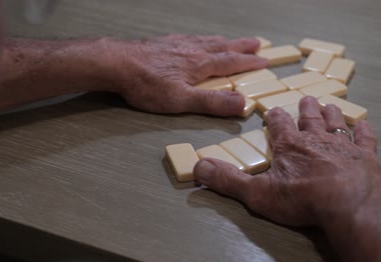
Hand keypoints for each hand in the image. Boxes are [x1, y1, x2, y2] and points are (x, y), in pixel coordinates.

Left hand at [102, 34, 268, 115]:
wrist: (116, 63)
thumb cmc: (146, 84)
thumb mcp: (182, 100)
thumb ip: (212, 103)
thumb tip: (242, 104)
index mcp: (200, 65)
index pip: (231, 62)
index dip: (249, 62)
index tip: (264, 60)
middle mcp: (192, 50)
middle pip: (222, 46)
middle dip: (241, 46)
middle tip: (256, 43)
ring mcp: (176, 45)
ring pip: (206, 40)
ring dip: (223, 41)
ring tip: (230, 41)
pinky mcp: (162, 44)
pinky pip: (188, 38)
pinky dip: (200, 39)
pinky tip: (194, 41)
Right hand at [194, 96, 380, 226]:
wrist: (349, 204)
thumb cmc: (303, 199)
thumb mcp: (257, 193)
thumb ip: (228, 180)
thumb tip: (199, 167)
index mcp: (290, 145)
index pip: (279, 124)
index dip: (274, 117)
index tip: (273, 111)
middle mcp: (316, 139)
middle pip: (309, 118)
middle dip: (305, 108)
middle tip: (305, 99)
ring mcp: (343, 145)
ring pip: (335, 122)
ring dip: (331, 113)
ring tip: (328, 105)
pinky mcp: (366, 157)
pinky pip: (366, 138)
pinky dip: (364, 131)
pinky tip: (364, 124)